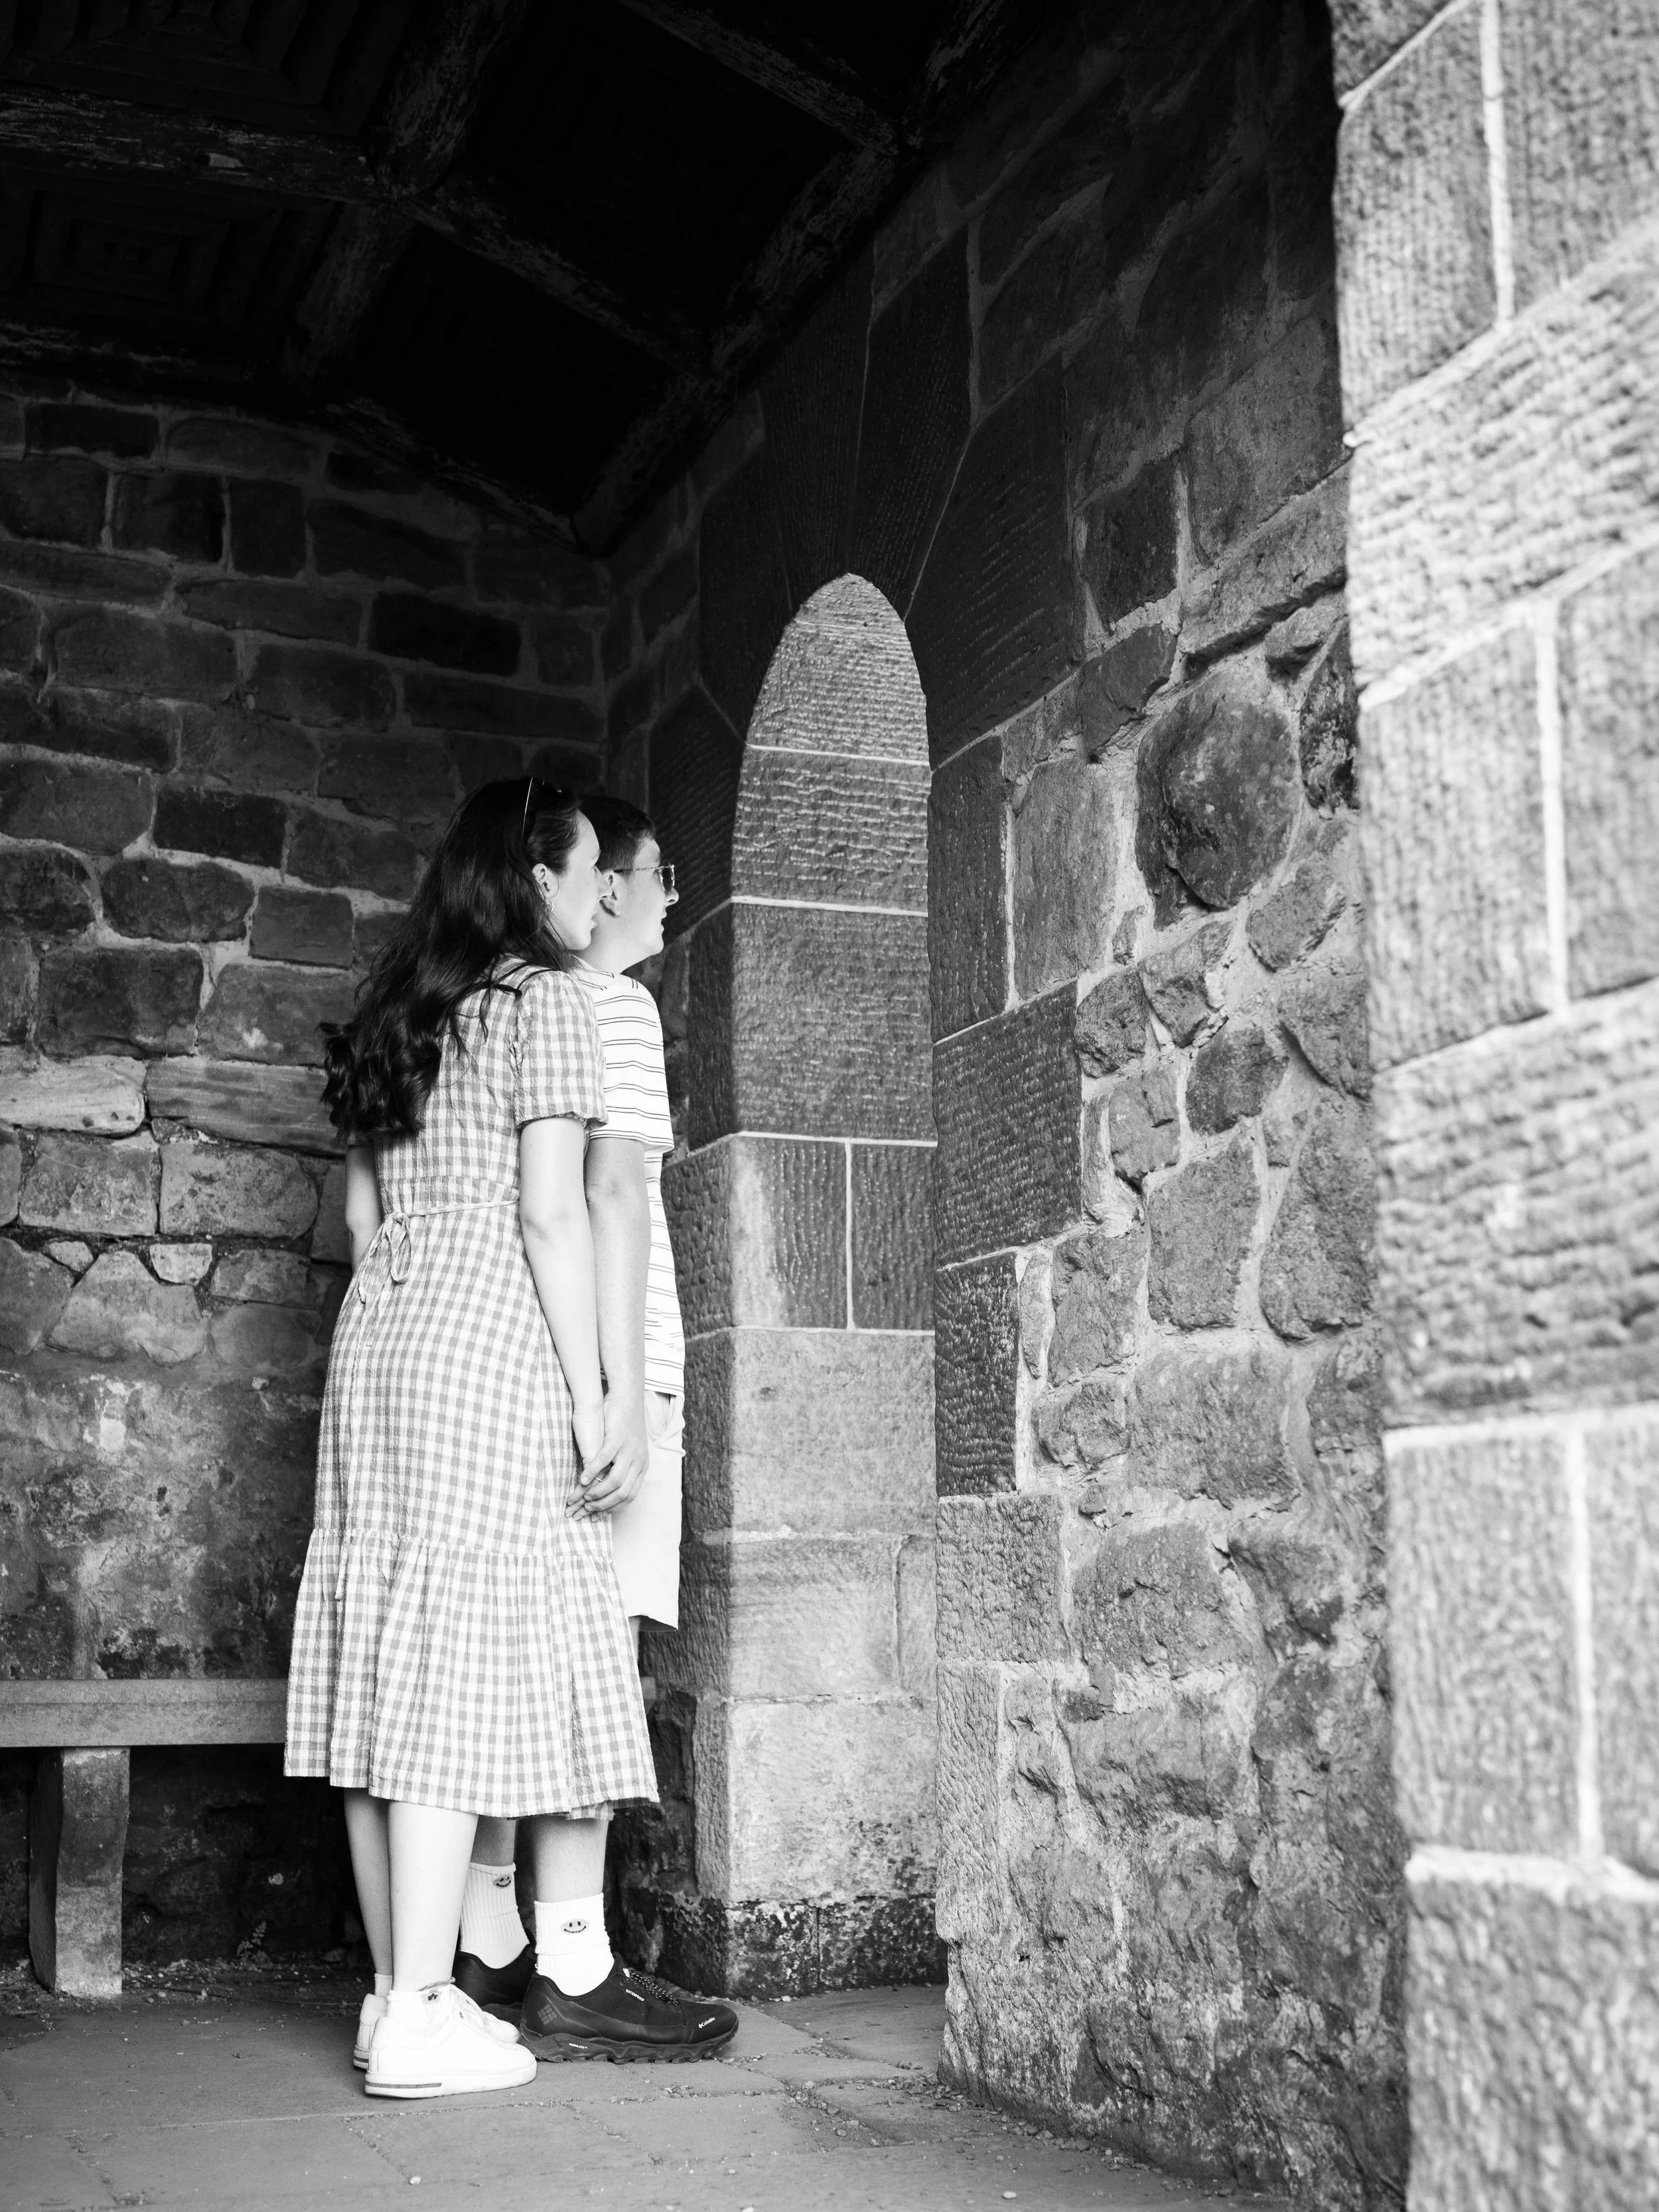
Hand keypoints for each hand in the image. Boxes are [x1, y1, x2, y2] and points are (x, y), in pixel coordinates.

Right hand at [570, 1393, 648, 1517]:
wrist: (627, 1398)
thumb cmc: (623, 1425)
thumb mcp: (628, 1450)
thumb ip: (621, 1468)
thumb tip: (609, 1487)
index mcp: (642, 1466)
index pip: (630, 1496)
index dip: (613, 1508)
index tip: (598, 1514)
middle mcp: (638, 1461)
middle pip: (622, 1493)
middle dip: (603, 1504)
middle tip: (588, 1508)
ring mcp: (629, 1451)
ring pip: (614, 1481)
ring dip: (597, 1492)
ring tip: (584, 1496)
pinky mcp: (617, 1439)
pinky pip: (603, 1461)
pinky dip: (592, 1473)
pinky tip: (582, 1479)